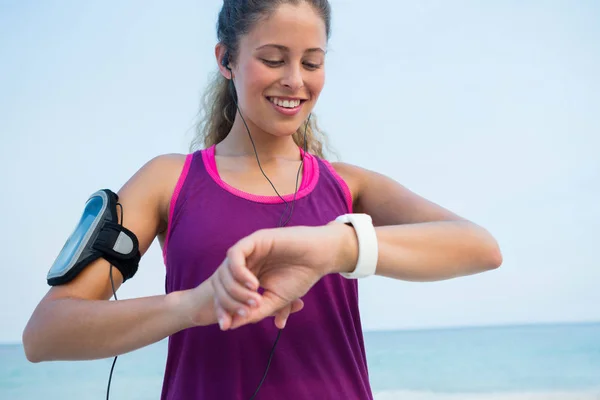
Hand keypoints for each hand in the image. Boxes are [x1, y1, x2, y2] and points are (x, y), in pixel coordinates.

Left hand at [210, 222, 357, 329]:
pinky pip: (235, 256)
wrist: (319, 258)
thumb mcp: (275, 301)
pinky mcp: (254, 240)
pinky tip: (254, 285)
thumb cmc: (300, 277)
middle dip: (227, 303)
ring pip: (224, 271)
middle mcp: (244, 263)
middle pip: (220, 284)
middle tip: (245, 313)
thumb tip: (231, 325)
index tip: (227, 326)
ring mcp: (248, 251)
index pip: (224, 294)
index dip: (222, 310)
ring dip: (235, 290)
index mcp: (246, 276)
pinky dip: (239, 273)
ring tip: (255, 300)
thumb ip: (254, 312)